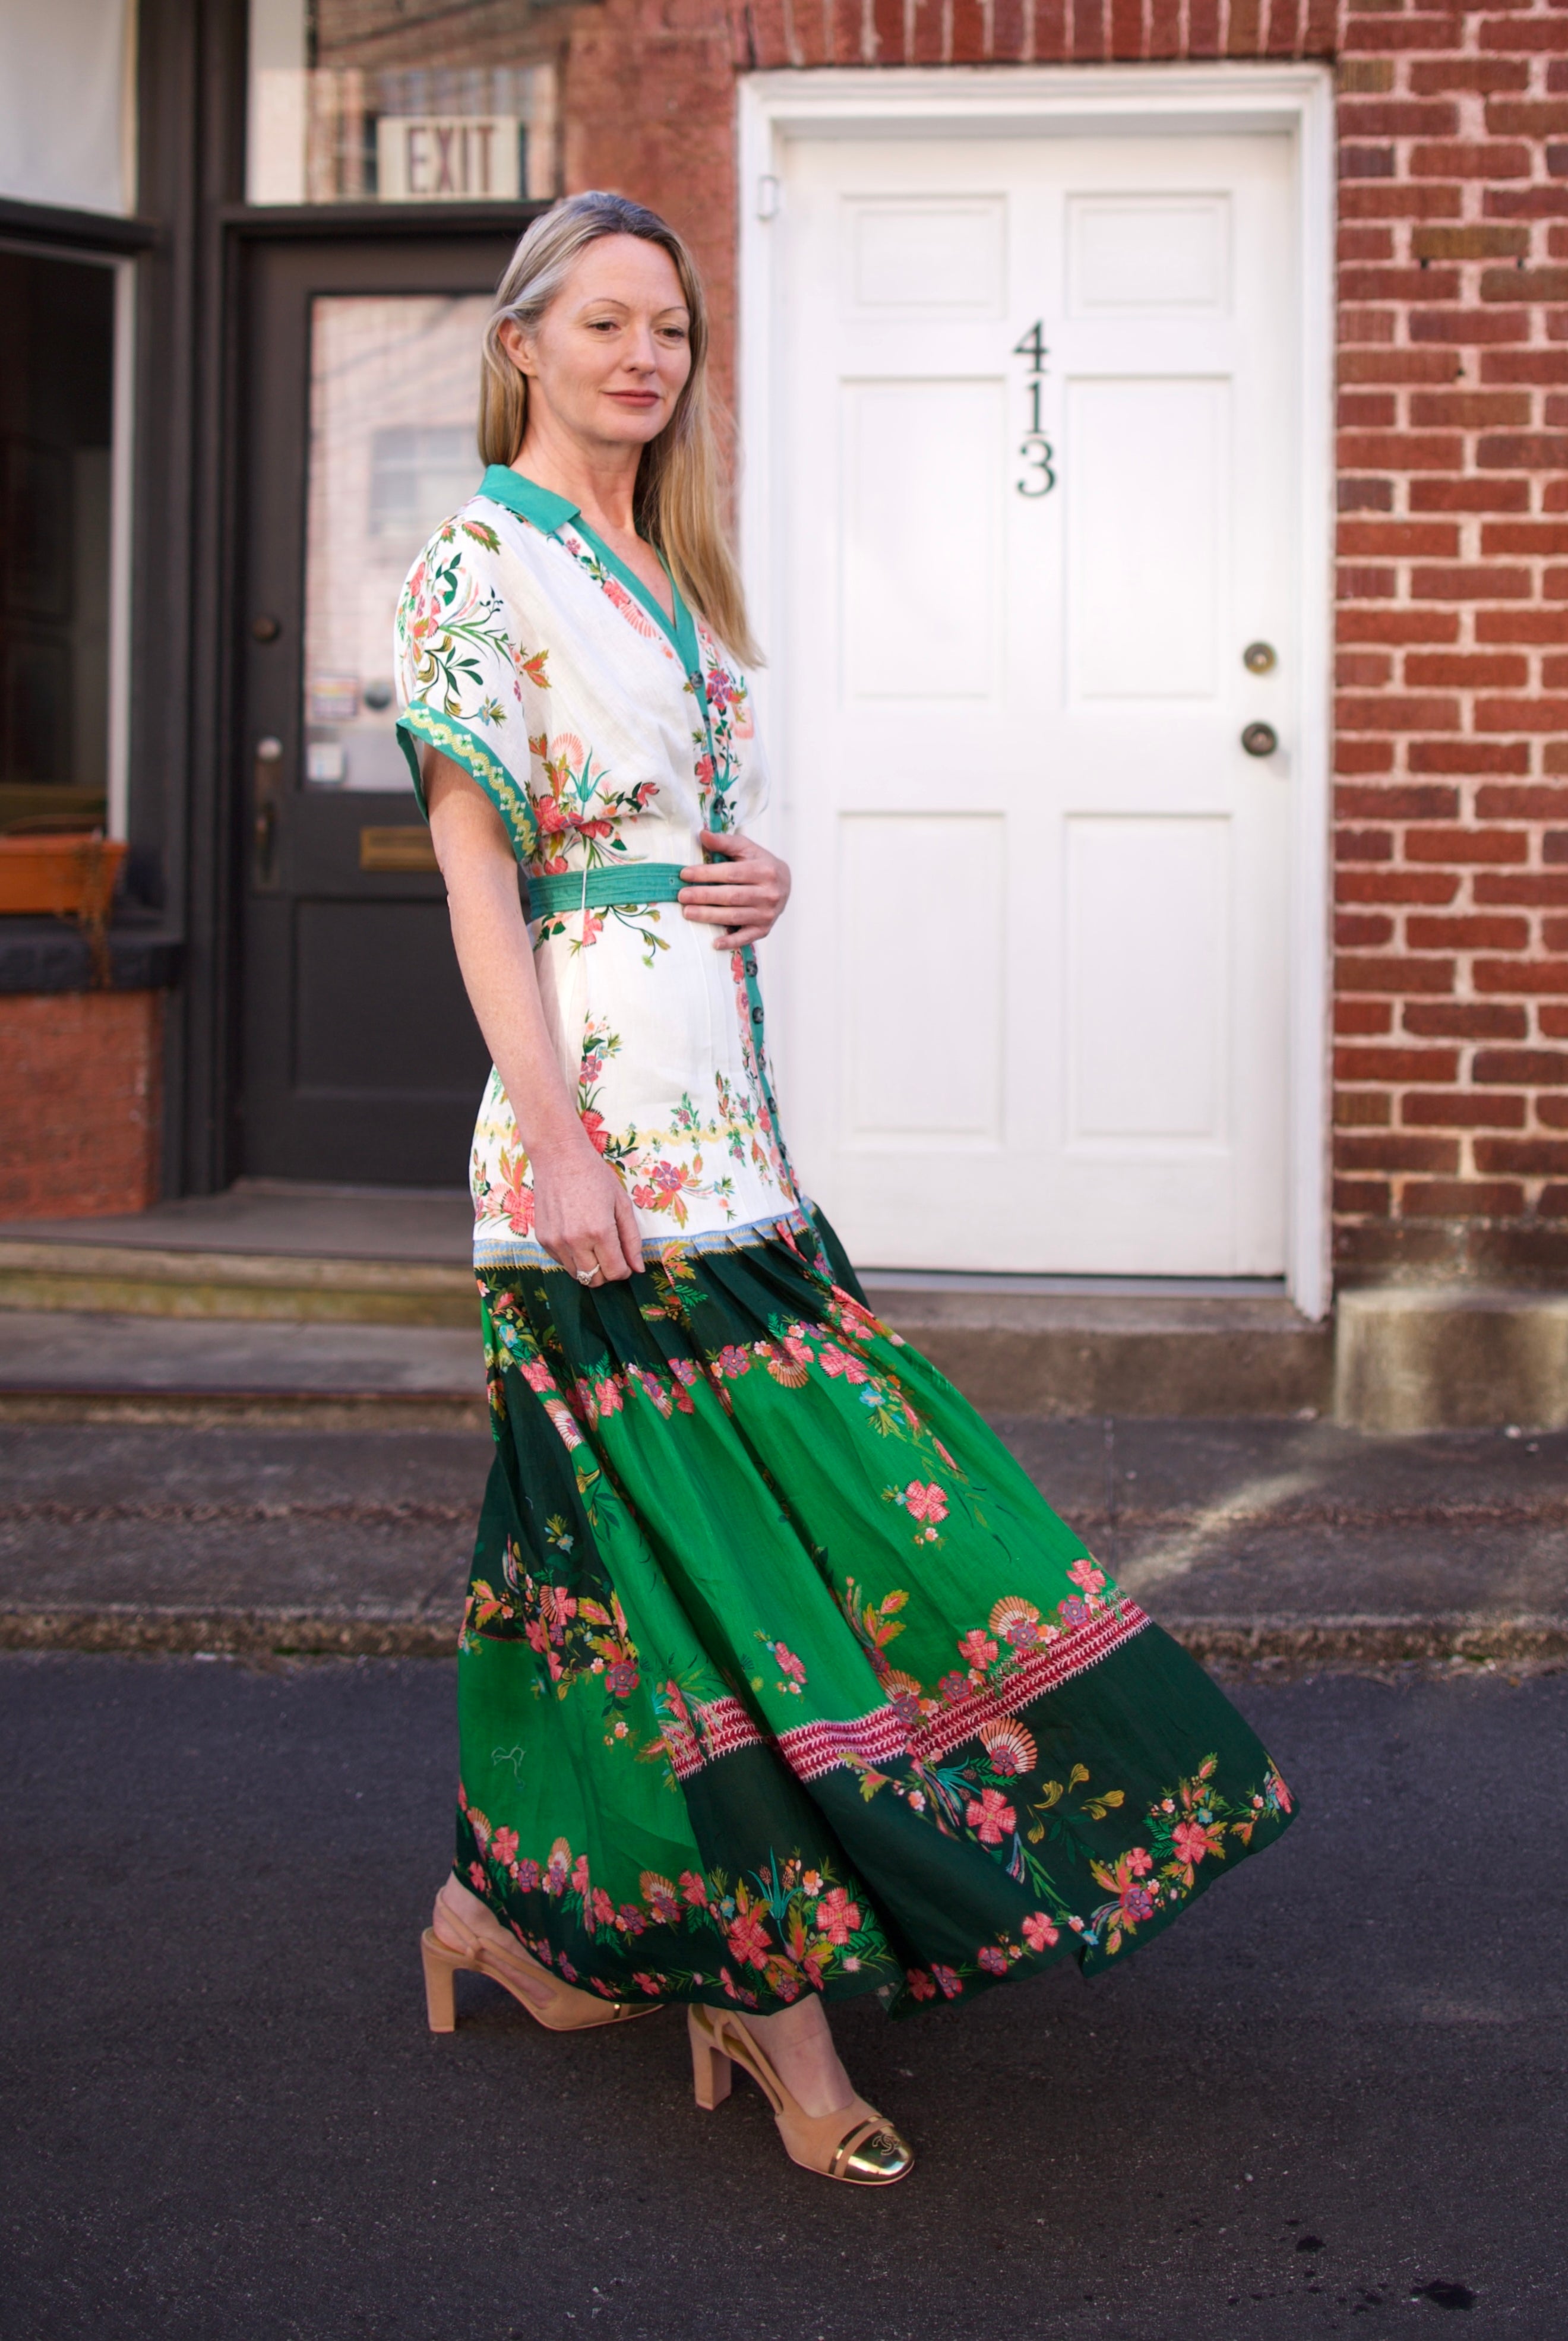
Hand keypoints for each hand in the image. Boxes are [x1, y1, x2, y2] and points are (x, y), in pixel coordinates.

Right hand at [531, 1137, 641, 1282]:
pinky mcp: (543, 1239)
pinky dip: (573, 1257)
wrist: (558, 1157)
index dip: (624, 1271)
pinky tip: (576, 1235)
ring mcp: (556, 1242)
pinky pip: (562, 1262)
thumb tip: (638, 1268)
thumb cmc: (595, 1177)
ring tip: (593, 1243)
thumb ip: (631, 1239)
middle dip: (607, 1272)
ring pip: (577, 1275)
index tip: (625, 1261)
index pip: (614, 1272)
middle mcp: (575, 1241)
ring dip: (589, 1266)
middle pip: (595, 1280)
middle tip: (611, 1254)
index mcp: (599, 1231)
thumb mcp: (621, 1204)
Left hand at [678, 829, 790, 948]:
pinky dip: (730, 941)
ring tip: (687, 913)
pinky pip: (746, 937)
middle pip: (731, 896)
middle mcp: (769, 893)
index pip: (731, 873)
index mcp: (764, 870)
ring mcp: (767, 913)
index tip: (684, 874)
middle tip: (682, 896)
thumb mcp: (746, 849)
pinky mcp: (764, 929)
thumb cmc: (759, 863)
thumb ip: (725, 842)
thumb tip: (702, 834)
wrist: (785, 884)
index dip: (706, 874)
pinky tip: (714, 943)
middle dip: (704, 896)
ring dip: (709, 916)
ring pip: (735, 916)